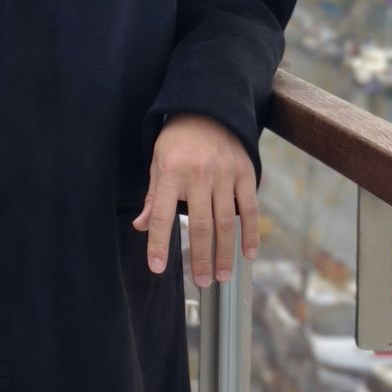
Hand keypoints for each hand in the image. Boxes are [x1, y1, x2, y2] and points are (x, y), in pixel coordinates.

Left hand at [130, 112, 258, 285]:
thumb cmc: (177, 140)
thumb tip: (140, 226)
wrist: (208, 109)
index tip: (158, 268)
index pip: (161, 215)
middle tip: (201, 282)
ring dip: (224, 253)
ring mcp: (224, 174)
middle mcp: (198, 175)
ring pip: (225, 222)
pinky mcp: (245, 173)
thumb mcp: (157, 162)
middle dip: (200, 257)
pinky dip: (250, 234)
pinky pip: (250, 209)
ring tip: (221, 276)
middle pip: (200, 225)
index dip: (158, 243)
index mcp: (170, 173)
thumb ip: (153, 197)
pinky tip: (248, 254)